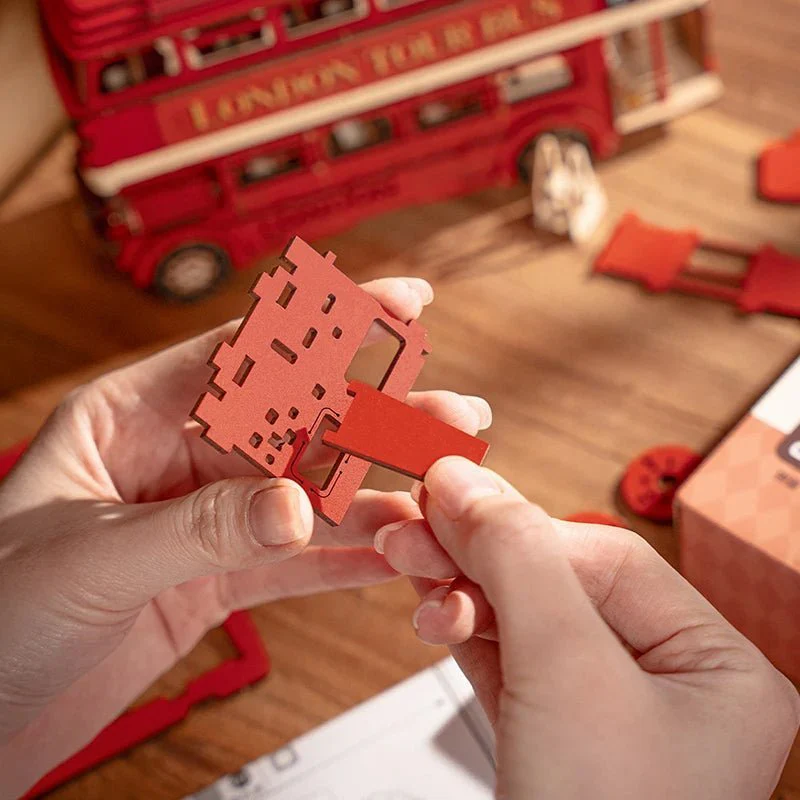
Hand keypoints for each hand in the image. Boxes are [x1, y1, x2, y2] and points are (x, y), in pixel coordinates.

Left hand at [0, 278, 490, 796]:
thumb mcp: (92, 554)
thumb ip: (200, 529)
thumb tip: (294, 509)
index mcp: (136, 415)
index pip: (246, 353)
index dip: (328, 323)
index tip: (399, 302)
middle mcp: (182, 457)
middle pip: (300, 427)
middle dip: (379, 419)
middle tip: (450, 416)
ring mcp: (208, 518)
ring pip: (311, 496)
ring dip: (378, 491)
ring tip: (443, 487)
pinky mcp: (220, 578)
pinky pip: (297, 561)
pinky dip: (349, 559)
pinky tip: (396, 551)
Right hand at [377, 458, 799, 799]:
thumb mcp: (564, 670)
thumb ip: (517, 559)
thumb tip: (469, 481)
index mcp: (715, 668)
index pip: (603, 559)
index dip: (520, 527)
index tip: (451, 496)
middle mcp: (666, 687)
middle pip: (556, 581)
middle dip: (478, 555)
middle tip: (415, 526)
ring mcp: (603, 714)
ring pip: (522, 615)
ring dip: (461, 589)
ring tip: (411, 570)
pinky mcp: (550, 734)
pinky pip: (504, 656)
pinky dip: (462, 628)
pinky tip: (432, 612)